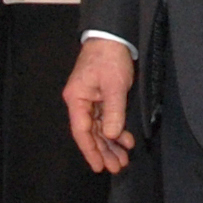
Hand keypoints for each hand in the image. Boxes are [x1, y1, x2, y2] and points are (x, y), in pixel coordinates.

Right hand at [63, 37, 136, 173]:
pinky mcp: (100, 97)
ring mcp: (90, 100)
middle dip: (103, 151)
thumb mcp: (115, 85)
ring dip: (110, 144)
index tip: (99, 167)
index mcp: (77, 99)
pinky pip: (106, 119)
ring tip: (122, 159)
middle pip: (90, 133)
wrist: (113, 35)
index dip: (91, 151)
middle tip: (117, 167)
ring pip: (99, 128)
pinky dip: (115, 130)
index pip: (82, 131)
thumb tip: (110, 135)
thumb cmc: (110, 56)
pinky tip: (125, 140)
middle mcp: (80, 101)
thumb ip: (113, 112)